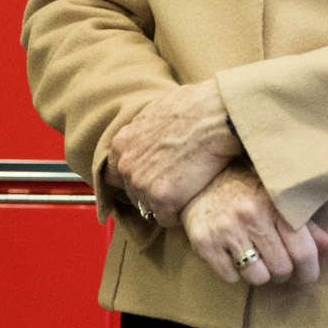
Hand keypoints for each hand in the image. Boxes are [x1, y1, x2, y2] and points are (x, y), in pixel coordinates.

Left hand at [105, 80, 240, 217]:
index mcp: (123, 143)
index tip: (149, 178)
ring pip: (149, 208)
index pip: (115, 173)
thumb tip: (153, 135)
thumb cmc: (193, 109)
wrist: (212, 116)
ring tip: (186, 192)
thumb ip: (145, 131)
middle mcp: (126, 165)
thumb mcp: (156, 113)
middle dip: (152, 192)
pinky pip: (166, 219)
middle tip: (175, 185)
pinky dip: (179, 214)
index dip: (134, 177)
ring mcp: (141, 183)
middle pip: (133, 193)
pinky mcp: (162, 198)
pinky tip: (192, 200)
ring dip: (165, 205)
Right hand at [179, 164, 327, 287]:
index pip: (303, 252)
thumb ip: (310, 227)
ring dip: (259, 274)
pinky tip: (232, 254)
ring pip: (257, 277)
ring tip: (254, 257)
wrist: (197, 180)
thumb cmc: (246, 189)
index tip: (307, 275)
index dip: (310, 271)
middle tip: (276, 261)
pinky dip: (235, 273)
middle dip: (283, 272)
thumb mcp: (279, 199)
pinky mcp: (204, 242)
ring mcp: (226, 228)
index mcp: (274, 201)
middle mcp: (250, 214)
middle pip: (281, 268)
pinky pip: (231, 277)